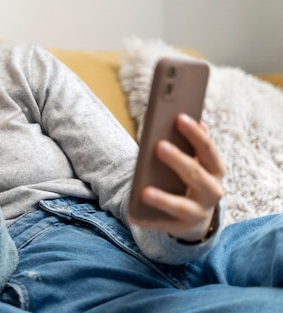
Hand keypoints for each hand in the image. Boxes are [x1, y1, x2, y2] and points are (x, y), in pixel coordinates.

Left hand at [129, 113, 224, 241]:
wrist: (197, 217)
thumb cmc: (191, 179)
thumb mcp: (196, 163)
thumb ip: (191, 146)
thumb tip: (195, 121)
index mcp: (215, 170)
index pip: (207, 150)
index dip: (195, 134)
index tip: (179, 117)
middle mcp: (212, 192)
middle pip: (195, 175)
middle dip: (177, 160)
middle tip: (158, 146)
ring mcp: (199, 212)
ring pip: (181, 206)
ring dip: (163, 199)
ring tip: (144, 191)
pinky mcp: (182, 228)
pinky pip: (162, 225)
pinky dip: (147, 221)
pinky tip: (131, 215)